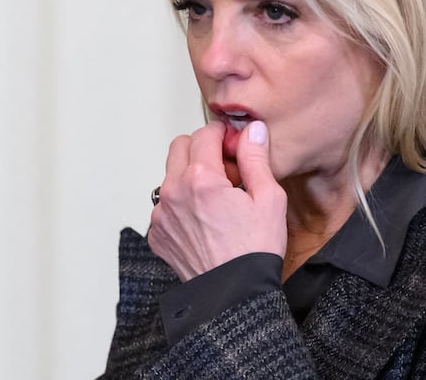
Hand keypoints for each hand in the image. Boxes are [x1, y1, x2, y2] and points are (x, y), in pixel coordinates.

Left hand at [148, 120, 287, 280]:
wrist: (234, 296)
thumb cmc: (254, 250)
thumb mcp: (268, 198)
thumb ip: (256, 157)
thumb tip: (252, 130)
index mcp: (201, 179)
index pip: (205, 134)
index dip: (224, 135)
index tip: (235, 146)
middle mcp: (173, 192)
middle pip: (180, 146)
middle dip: (202, 149)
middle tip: (225, 168)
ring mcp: (161, 215)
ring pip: (170, 175)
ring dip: (190, 176)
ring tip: (216, 199)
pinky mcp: (157, 234)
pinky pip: (165, 205)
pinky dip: (182, 204)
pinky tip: (205, 220)